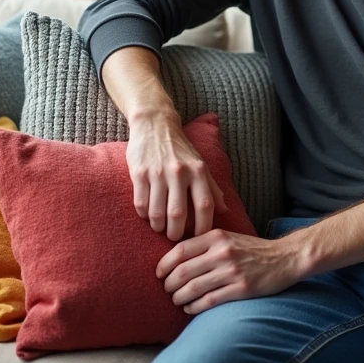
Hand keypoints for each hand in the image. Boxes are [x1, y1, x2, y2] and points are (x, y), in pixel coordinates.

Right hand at [126, 111, 227, 240]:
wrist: (155, 124)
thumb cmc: (180, 149)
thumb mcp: (201, 164)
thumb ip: (212, 188)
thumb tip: (224, 210)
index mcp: (198, 171)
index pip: (205, 206)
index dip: (203, 227)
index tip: (198, 238)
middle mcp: (179, 172)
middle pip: (178, 214)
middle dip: (176, 233)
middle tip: (174, 237)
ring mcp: (157, 173)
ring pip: (157, 213)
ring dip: (158, 226)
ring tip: (160, 228)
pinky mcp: (139, 173)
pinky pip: (140, 203)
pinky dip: (144, 215)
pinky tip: (147, 215)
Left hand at [158, 229, 306, 314]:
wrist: (285, 258)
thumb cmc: (252, 249)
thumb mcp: (229, 237)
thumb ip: (205, 243)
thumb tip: (175, 257)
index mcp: (217, 237)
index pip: (180, 250)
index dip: (164, 265)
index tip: (159, 274)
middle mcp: (222, 253)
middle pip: (182, 272)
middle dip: (168, 284)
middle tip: (167, 290)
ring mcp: (231, 272)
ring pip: (192, 288)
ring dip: (178, 298)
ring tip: (177, 300)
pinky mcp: (240, 289)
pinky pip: (208, 301)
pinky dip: (193, 307)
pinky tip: (190, 308)